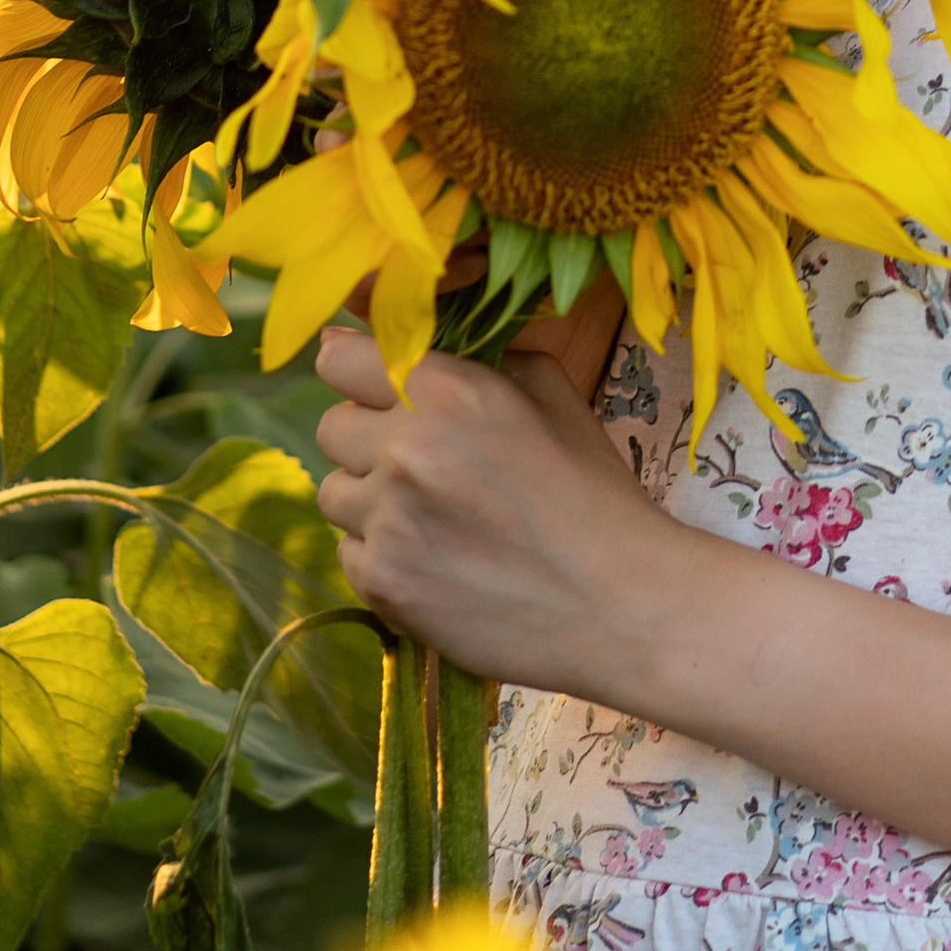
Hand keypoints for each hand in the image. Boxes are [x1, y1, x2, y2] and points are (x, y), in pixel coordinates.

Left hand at [311, 319, 678, 692]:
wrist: (619, 604)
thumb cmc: (593, 495)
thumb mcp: (553, 397)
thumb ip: (482, 361)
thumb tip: (416, 345)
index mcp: (449, 392)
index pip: (341, 358)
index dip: (356, 371)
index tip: (374, 388)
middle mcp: (405, 449)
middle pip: (331, 426)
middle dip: (368, 438)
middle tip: (420, 462)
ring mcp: (388, 521)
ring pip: (333, 492)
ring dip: (369, 499)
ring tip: (432, 517)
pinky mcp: (382, 583)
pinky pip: (347, 551)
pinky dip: (381, 554)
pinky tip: (435, 560)